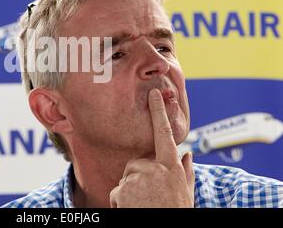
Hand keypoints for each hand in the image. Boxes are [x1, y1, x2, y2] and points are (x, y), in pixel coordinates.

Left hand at [109, 88, 194, 207]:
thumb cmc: (174, 211)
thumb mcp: (185, 194)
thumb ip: (185, 173)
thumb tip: (188, 155)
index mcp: (171, 167)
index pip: (165, 133)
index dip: (159, 112)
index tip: (154, 93)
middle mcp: (155, 169)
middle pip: (136, 163)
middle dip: (138, 177)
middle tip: (149, 196)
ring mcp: (138, 178)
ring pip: (126, 178)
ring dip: (130, 191)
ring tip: (143, 204)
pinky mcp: (123, 189)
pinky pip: (117, 191)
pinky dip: (121, 202)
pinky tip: (134, 209)